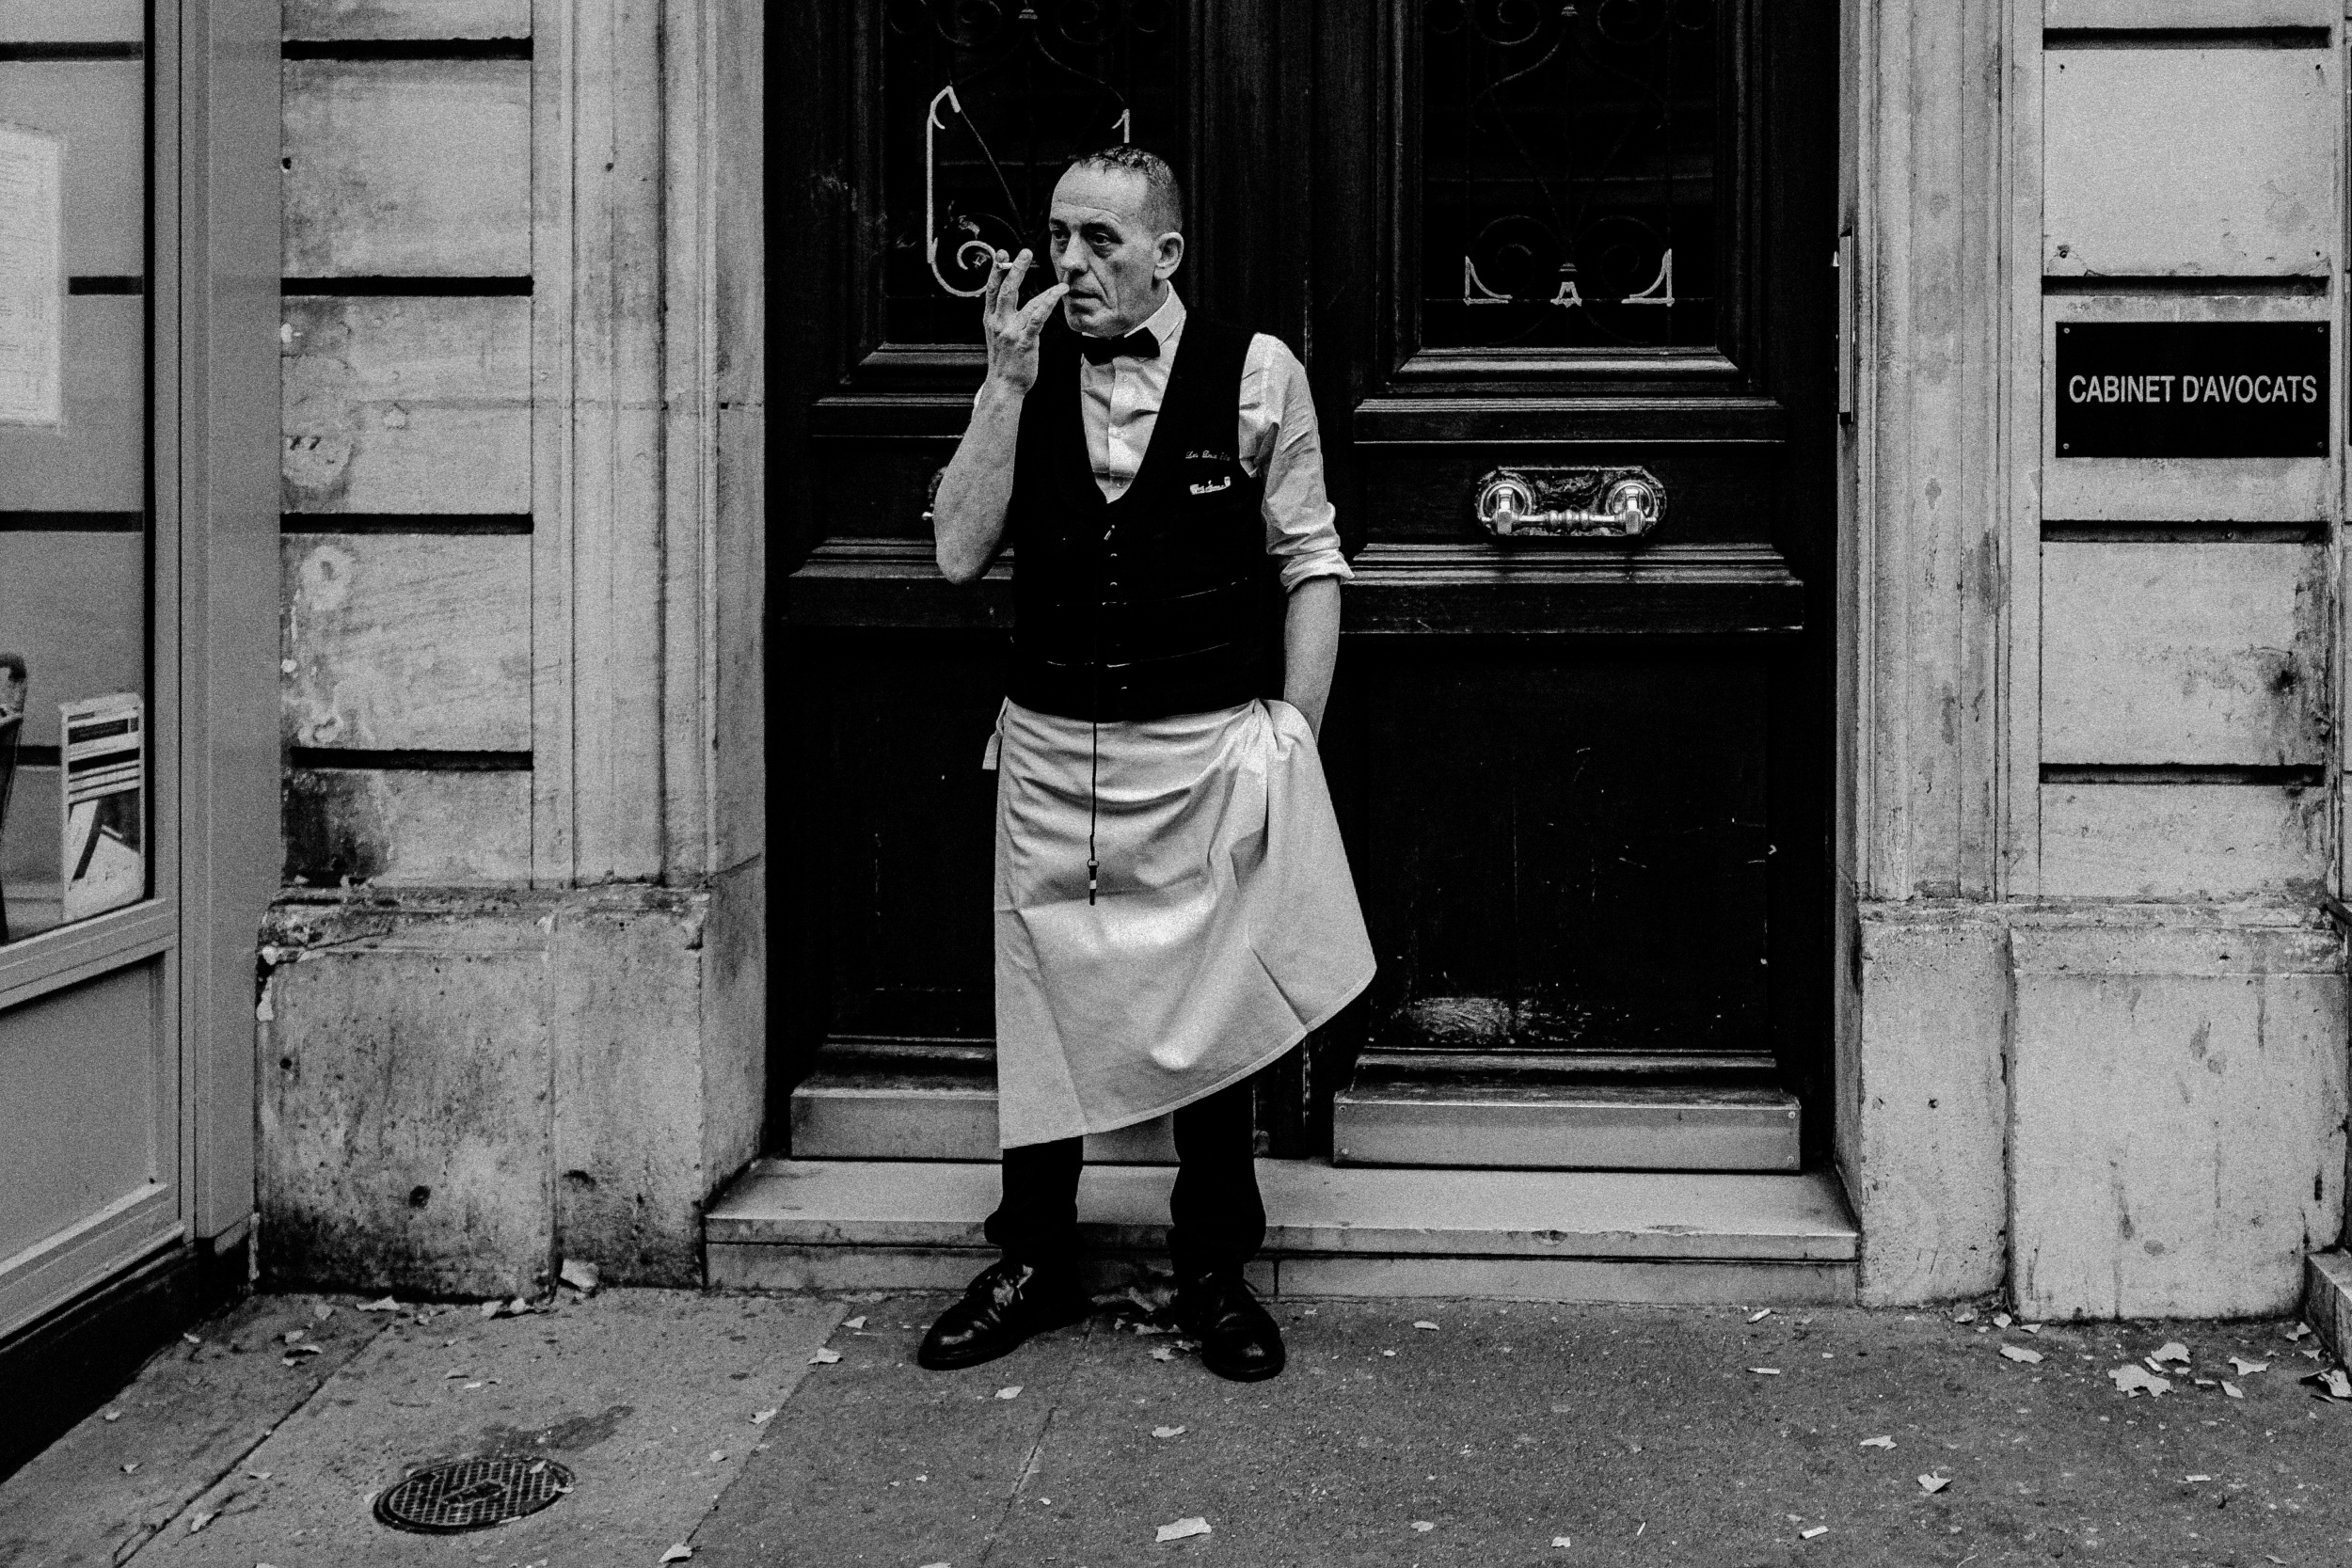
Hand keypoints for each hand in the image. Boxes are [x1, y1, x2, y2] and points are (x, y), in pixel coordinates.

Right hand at [980, 249, 1069, 395]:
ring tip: (1061, 284)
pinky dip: (1048, 305)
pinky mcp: (1024, 342)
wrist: (1003, 385)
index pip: (991, 289)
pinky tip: (1057, 295)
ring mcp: (1010, 332)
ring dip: (1046, 292)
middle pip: (1006, 290)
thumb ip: (1002, 316)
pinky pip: (1037, 319)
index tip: (1001, 253)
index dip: (996, 270)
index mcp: (990, 319)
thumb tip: (1009, 299)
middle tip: (1025, 252)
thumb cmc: (1004, 360)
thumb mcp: (997, 335)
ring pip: (1026, 304)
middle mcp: (998, 323)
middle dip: (1015, 269)